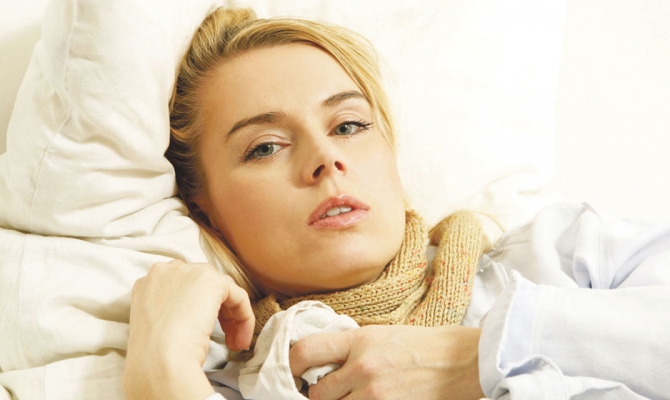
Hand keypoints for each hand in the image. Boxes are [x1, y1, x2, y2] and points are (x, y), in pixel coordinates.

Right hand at [123, 260, 253, 399]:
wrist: (158, 361)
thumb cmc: (154, 356)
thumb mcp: (156, 327)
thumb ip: (171, 312)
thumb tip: (196, 319)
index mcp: (148, 283)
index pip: (182, 289)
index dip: (198, 311)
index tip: (204, 333)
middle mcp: (166, 271)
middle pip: (203, 286)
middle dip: (217, 312)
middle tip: (225, 339)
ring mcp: (188, 272)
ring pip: (222, 290)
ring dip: (232, 317)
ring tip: (234, 343)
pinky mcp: (211, 280)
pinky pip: (238, 295)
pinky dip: (244, 317)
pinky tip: (241, 339)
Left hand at [289, 325, 483, 399]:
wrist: (462, 362)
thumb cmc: (422, 346)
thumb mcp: (380, 335)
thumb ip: (349, 348)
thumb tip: (318, 363)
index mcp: (359, 340)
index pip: (306, 351)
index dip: (290, 365)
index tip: (292, 372)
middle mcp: (363, 368)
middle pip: (316, 393)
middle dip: (317, 397)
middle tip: (325, 393)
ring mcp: (375, 396)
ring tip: (351, 397)